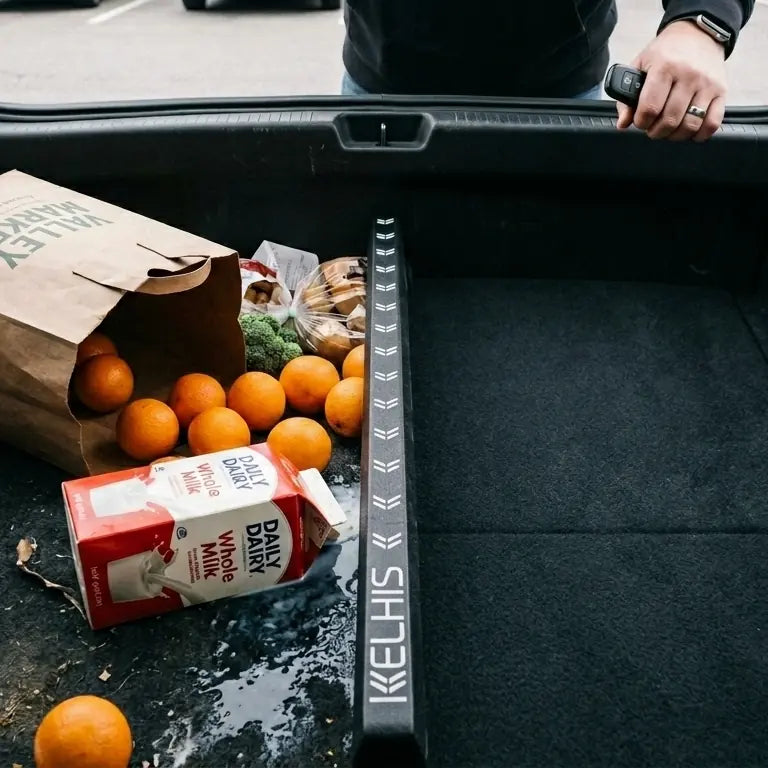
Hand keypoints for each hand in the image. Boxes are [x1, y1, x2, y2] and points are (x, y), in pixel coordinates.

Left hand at [616, 20, 726, 141]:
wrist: (698, 33)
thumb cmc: (665, 53)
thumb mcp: (640, 65)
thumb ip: (627, 97)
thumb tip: (623, 123)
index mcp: (665, 67)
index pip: (650, 108)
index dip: (641, 122)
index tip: (640, 121)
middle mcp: (689, 75)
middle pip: (670, 120)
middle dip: (655, 131)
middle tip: (652, 127)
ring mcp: (707, 84)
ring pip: (690, 125)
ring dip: (675, 135)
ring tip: (668, 129)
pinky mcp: (722, 91)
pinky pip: (713, 123)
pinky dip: (700, 134)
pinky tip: (690, 130)